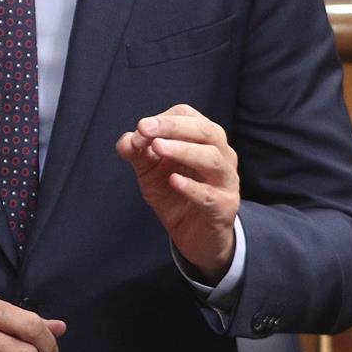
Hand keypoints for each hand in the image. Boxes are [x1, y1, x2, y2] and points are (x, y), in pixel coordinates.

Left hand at [116, 103, 240, 281]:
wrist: (193, 236)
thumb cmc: (174, 194)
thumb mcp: (150, 171)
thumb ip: (136, 153)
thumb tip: (126, 141)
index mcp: (205, 139)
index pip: (189, 116)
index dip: (164, 119)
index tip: (140, 129)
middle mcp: (221, 155)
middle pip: (206, 130)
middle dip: (174, 127)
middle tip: (145, 129)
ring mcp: (226, 181)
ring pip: (212, 158)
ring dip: (183, 150)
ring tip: (158, 148)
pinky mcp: (224, 207)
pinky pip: (210, 195)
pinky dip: (191, 186)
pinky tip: (173, 181)